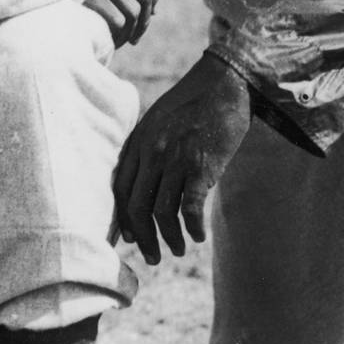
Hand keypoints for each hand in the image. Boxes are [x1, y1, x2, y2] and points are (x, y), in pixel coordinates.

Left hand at [111, 53, 250, 264]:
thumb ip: (146, 151)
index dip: (123, 220)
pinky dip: (192, 228)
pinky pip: (190, 208)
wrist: (224, 85)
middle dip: (142, 238)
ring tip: (178, 250)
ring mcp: (174, 160)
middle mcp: (150, 154)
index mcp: (136, 144)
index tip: (130, 239)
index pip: (119, 191)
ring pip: (161, 213)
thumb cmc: (192, 106)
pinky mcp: (201, 166)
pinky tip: (198, 236)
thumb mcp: (157, 123)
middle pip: (135, 207)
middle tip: (151, 257)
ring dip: (168, 238)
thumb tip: (144, 186)